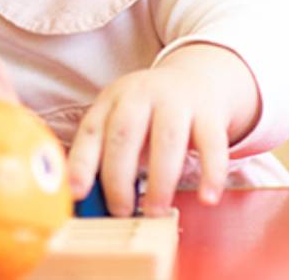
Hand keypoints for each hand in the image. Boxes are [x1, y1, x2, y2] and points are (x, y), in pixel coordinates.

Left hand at [66, 45, 258, 216]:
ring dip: (160, 180)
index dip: (81, 162)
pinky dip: (211, 173)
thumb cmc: (147, 112)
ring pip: (167, 139)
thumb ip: (105, 151)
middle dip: (119, 177)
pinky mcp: (209, 113)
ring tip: (155, 211)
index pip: (90, 131)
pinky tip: (207, 199)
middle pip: (124, 134)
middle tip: (121, 211)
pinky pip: (212, 144)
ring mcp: (176, 102)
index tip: (76, 192)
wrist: (193, 77)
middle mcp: (140, 96)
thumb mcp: (119, 118)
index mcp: (111, 100)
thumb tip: (89, 197)